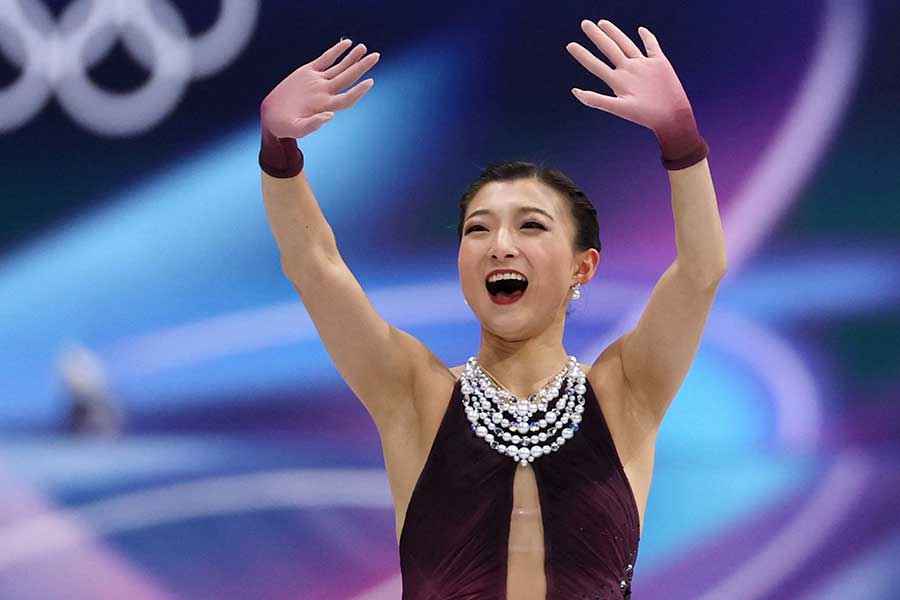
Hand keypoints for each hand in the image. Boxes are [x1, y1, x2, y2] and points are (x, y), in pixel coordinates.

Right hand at [261, 38, 379, 139]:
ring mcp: (318, 81)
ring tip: (364, 48)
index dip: (358, 92)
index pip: (347, 98)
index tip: (370, 82)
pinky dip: (336, 51)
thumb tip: (330, 115)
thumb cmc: (284, 126)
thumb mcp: (295, 129)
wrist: (271, 116)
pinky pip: (325, 59)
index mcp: (324, 106)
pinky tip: (347, 43)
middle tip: (376, 56)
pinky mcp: (308, 72)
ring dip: (352, 58)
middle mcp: (325, 92)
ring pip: (339, 67)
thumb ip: (312, 125)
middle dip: (362, 67)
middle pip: (348, 78)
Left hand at [566, 20, 688, 130]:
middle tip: (584, 24)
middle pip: (609, 49)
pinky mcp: (659, 63)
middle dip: (597, 36)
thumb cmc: (644, 115)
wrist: (671, 116)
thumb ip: (596, 100)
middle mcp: (628, 71)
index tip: (570, 45)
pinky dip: (647, 37)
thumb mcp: (618, 107)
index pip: (595, 65)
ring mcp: (642, 66)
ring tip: (602, 23)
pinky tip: (641, 30)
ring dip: (615, 33)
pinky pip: (652, 46)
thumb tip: (574, 91)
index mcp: (617, 81)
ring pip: (626, 44)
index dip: (583, 55)